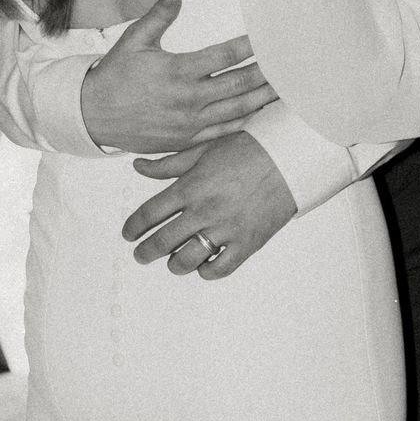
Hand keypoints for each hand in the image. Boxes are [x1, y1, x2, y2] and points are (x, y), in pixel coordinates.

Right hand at [79, 0, 276, 154]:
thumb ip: (159, 16)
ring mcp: (189, 123)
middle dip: (267, 75)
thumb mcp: (134, 41)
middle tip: (291, 67)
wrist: (93, 117)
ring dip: (263, 100)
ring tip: (286, 91)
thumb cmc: (114, 76)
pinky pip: (223, 133)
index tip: (268, 39)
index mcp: (177, 71)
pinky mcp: (187, 140)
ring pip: (237, 111)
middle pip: (239, 86)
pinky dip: (245, 124)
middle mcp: (188, 99)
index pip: (224, 57)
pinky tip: (261, 116)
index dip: (250, 47)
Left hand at [120, 130, 296, 277]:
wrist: (291, 157)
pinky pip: (219, 269)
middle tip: (140, 255)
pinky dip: (206, 272)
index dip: (133, 228)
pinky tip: (202, 265)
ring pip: (186, 260)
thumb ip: (169, 164)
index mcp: (191, 186)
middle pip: (162, 242)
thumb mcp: (204, 150)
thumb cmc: (249, 148)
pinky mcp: (247, 244)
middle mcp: (205, 211)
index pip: (149, 214)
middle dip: (145, 252)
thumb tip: (138, 166)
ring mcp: (226, 230)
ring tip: (172, 262)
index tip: (128, 235)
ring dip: (174, 265)